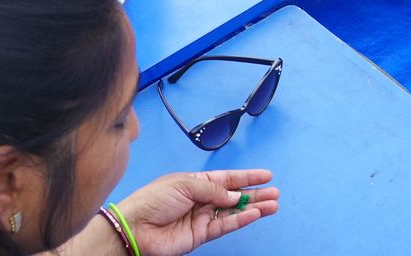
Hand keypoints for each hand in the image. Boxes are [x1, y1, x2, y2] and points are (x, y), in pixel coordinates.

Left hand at [115, 169, 279, 255]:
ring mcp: (202, 217)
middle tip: (274, 192)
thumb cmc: (152, 200)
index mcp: (195, 182)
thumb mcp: (184, 184)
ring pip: (234, 211)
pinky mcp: (201, 235)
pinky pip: (226, 225)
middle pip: (234, 195)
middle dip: (255, 193)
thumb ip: (212, 189)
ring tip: (272, 204)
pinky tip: (255, 214)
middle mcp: (201, 199)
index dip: (246, 176)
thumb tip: (232, 195)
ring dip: (253, 207)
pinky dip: (241, 220)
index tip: (265, 175)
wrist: (136, 228)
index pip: (227, 178)